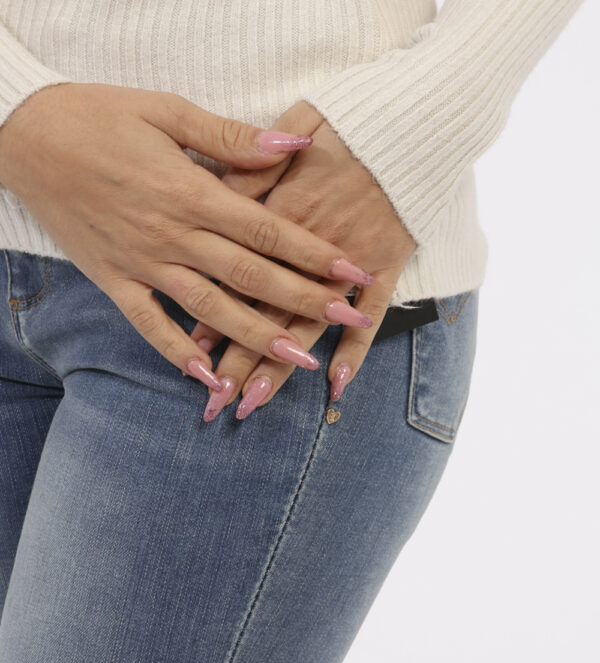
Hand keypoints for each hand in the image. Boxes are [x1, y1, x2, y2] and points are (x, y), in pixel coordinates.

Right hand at [0, 83, 373, 388]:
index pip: (267, 231)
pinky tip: (207, 376)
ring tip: (297, 360)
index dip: (314, 254)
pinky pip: (149, 325)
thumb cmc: (96, 116)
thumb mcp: (165, 109)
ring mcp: (142, 264)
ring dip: (256, 336)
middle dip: (303, 301)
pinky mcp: (112, 281)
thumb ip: (232, 137)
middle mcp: (172, 235)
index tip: (352, 274)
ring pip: (210, 309)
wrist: (22, 136)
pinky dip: (177, 353)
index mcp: (191, 193)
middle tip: (347, 322)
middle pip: (250, 276)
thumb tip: (295, 145)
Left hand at [189, 101, 416, 419]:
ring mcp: (352, 266)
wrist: (415, 122)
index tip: (194, 356)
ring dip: (281, 368)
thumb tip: (210, 198)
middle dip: (240, 360)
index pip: (239, 278)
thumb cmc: (348, 121)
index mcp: (281, 217)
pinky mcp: (386, 269)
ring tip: (254, 403)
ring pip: (309, 326)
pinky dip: (355, 350)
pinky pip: (371, 317)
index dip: (215, 317)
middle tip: (216, 402)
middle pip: (268, 314)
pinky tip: (335, 386)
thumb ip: (248, 168)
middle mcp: (311, 252)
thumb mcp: (290, 130)